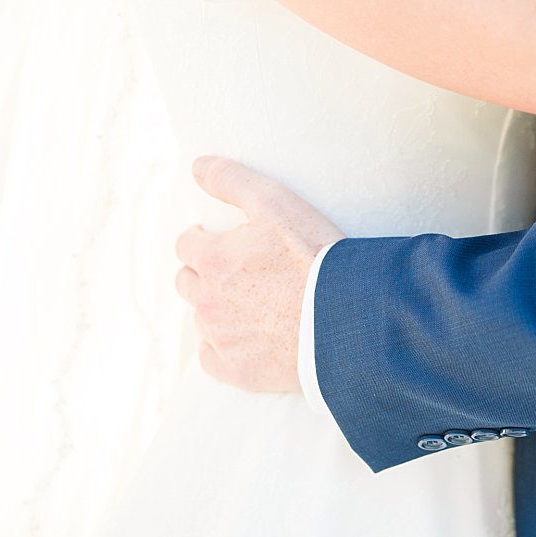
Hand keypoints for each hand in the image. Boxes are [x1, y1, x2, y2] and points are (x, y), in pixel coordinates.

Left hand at [174, 157, 344, 394]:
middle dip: (206, 274)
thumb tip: (196, 165)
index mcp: (211, 259)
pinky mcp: (237, 372)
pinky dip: (222, 349)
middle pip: (187, 281)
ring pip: (201, 318)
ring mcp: (220, 339)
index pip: (185, 244)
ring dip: (216, 309)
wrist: (349, 320)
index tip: (226, 243)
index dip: (204, 240)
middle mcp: (207, 300)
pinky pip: (211, 359)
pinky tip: (246, 340)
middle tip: (241, 274)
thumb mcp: (276, 203)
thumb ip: (231, 180)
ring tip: (253, 305)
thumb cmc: (316, 257)